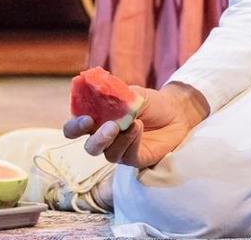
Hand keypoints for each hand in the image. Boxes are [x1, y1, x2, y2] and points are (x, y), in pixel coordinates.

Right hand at [64, 81, 208, 169]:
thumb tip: (98, 90)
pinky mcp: (135, 159)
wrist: (175, 112)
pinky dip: (132, 141)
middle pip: (90, 147)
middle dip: (97, 139)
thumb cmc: (149, 102)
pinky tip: (139, 128)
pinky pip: (127, 156)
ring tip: (134, 122)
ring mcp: (119, 150)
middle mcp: (104, 138)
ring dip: (119, 139)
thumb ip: (113, 94)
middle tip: (111, 127)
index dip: (75, 127)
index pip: (75, 129)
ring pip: (108, 154)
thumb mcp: (130, 93)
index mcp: (96, 120)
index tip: (86, 119)